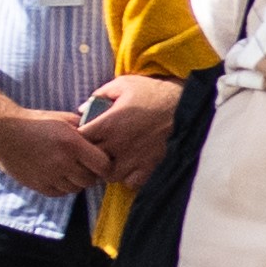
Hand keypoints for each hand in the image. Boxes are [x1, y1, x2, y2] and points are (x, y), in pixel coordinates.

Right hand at [0, 66, 105, 197]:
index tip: (100, 158)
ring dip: (77, 180)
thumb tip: (102, 137)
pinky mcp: (39, 185)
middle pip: (91, 180)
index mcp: (72, 144)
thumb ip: (84, 128)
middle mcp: (63, 162)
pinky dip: (63, 186)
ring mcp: (50, 176)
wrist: (3, 132)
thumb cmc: (35, 122)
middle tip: (86, 164)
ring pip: (76, 188)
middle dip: (92, 173)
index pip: (103, 165)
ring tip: (71, 168)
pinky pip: (61, 193)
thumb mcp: (62, 118)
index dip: (105, 163)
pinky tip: (59, 173)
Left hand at [75, 72, 181, 190]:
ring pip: (109, 175)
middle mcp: (117, 145)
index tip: (87, 135)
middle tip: (98, 148)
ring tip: (115, 159)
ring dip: (109, 168)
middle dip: (91, 155)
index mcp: (107, 124)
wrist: (185, 106)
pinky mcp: (149, 168)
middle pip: (91, 160)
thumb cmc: (153, 92)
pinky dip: (128, 177)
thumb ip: (100, 95)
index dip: (80, 138)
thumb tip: (82, 108)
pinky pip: (131, 182)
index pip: (80, 139)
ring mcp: (133, 159)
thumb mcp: (124, 84)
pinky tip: (132, 166)